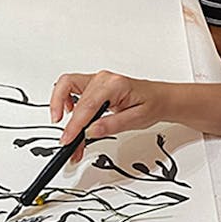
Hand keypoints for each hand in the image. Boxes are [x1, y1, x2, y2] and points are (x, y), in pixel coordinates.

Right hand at [50, 70, 168, 162]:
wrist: (159, 98)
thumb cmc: (151, 105)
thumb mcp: (136, 119)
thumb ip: (112, 125)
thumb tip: (91, 130)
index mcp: (114, 84)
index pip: (87, 105)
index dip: (74, 125)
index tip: (68, 140)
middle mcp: (102, 78)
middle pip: (75, 100)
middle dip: (69, 125)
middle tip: (67, 143)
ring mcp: (96, 79)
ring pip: (67, 89)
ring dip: (61, 109)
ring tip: (67, 132)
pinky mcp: (92, 85)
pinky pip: (70, 89)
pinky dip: (64, 101)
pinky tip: (68, 114)